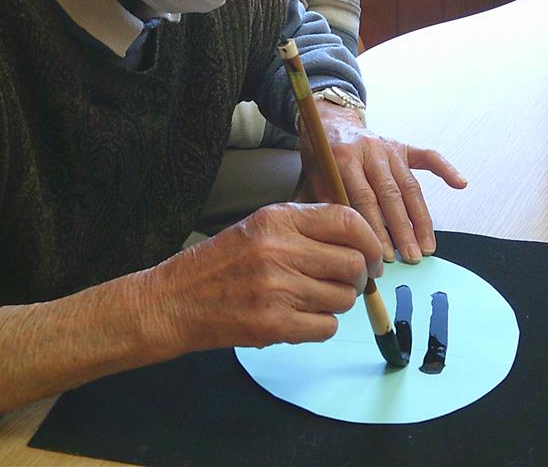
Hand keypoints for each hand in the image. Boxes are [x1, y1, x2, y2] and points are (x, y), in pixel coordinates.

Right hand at [151, 202, 383, 351]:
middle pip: (353, 263)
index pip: (347, 221)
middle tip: (347, 282)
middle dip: (359, 277)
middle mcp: (279, 250)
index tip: (373, 255)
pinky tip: (299, 317)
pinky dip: (321, 326)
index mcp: (277, 219)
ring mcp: (277, 288)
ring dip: (337, 302)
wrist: (174, 301)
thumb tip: (359, 241)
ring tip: (311, 298)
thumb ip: (305, 228)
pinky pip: (327, 327)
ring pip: (344, 298)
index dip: (370, 241)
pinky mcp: (274, 324)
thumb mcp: (259, 226)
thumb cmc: (219, 264)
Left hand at [301, 102, 466, 263]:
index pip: (365, 199)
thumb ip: (330, 202)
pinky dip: (446, 169)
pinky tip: (460, 184)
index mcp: (344, 158)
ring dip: (421, 218)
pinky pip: (428, 157)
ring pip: (410, 186)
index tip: (383, 255)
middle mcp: (371, 151)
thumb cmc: (320, 153)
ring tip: (427, 245)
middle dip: (403, 230)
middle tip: (411, 257)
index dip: (376, 230)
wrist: (331, 121)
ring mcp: (389, 147)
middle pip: (391, 195)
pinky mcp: (402, 145)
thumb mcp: (315, 176)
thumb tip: (350, 236)